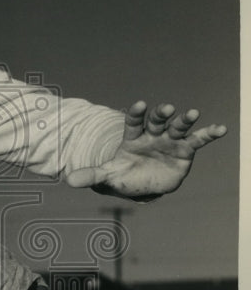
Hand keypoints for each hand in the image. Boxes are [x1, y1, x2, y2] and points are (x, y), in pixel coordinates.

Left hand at [65, 101, 226, 200]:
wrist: (141, 183)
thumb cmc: (124, 175)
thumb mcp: (108, 176)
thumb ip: (91, 175)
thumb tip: (68, 180)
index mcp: (133, 137)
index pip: (133, 122)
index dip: (136, 114)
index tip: (138, 105)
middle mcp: (152, 135)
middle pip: (157, 121)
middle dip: (161, 115)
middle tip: (166, 108)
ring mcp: (169, 141)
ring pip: (177, 127)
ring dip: (185, 120)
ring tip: (193, 113)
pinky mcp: (184, 150)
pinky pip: (197, 140)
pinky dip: (209, 134)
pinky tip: (221, 129)